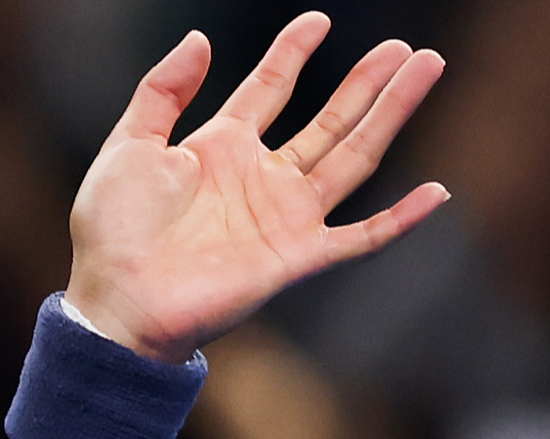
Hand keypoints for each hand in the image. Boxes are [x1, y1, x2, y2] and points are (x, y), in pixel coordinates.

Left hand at [67, 15, 450, 363]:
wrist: (117, 300)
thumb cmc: (113, 231)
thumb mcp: (129, 145)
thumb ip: (163, 90)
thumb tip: (200, 37)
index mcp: (220, 148)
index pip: (269, 89)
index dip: (293, 53)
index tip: (317, 21)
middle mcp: (261, 178)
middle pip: (329, 119)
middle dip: (367, 82)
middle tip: (404, 48)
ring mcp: (284, 217)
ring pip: (354, 157)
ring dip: (391, 114)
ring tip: (426, 68)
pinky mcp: (297, 257)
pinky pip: (361, 237)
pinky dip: (399, 220)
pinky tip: (436, 193)